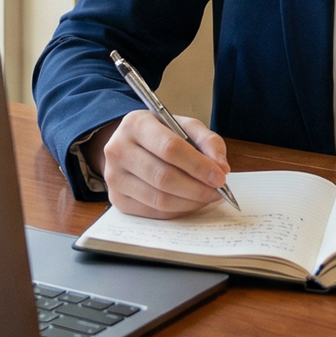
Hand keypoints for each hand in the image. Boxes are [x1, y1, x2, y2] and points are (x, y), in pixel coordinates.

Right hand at [88, 111, 231, 218]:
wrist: (129, 144)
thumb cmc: (160, 134)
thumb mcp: (184, 126)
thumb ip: (207, 141)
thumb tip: (221, 167)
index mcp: (135, 124)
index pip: (170, 148)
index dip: (198, 165)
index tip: (220, 176)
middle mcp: (118, 150)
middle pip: (164, 177)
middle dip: (197, 188)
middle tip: (218, 191)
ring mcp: (114, 177)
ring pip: (159, 199)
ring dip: (190, 202)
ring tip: (207, 197)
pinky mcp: (116, 199)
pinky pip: (153, 212)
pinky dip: (177, 210)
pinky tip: (189, 202)